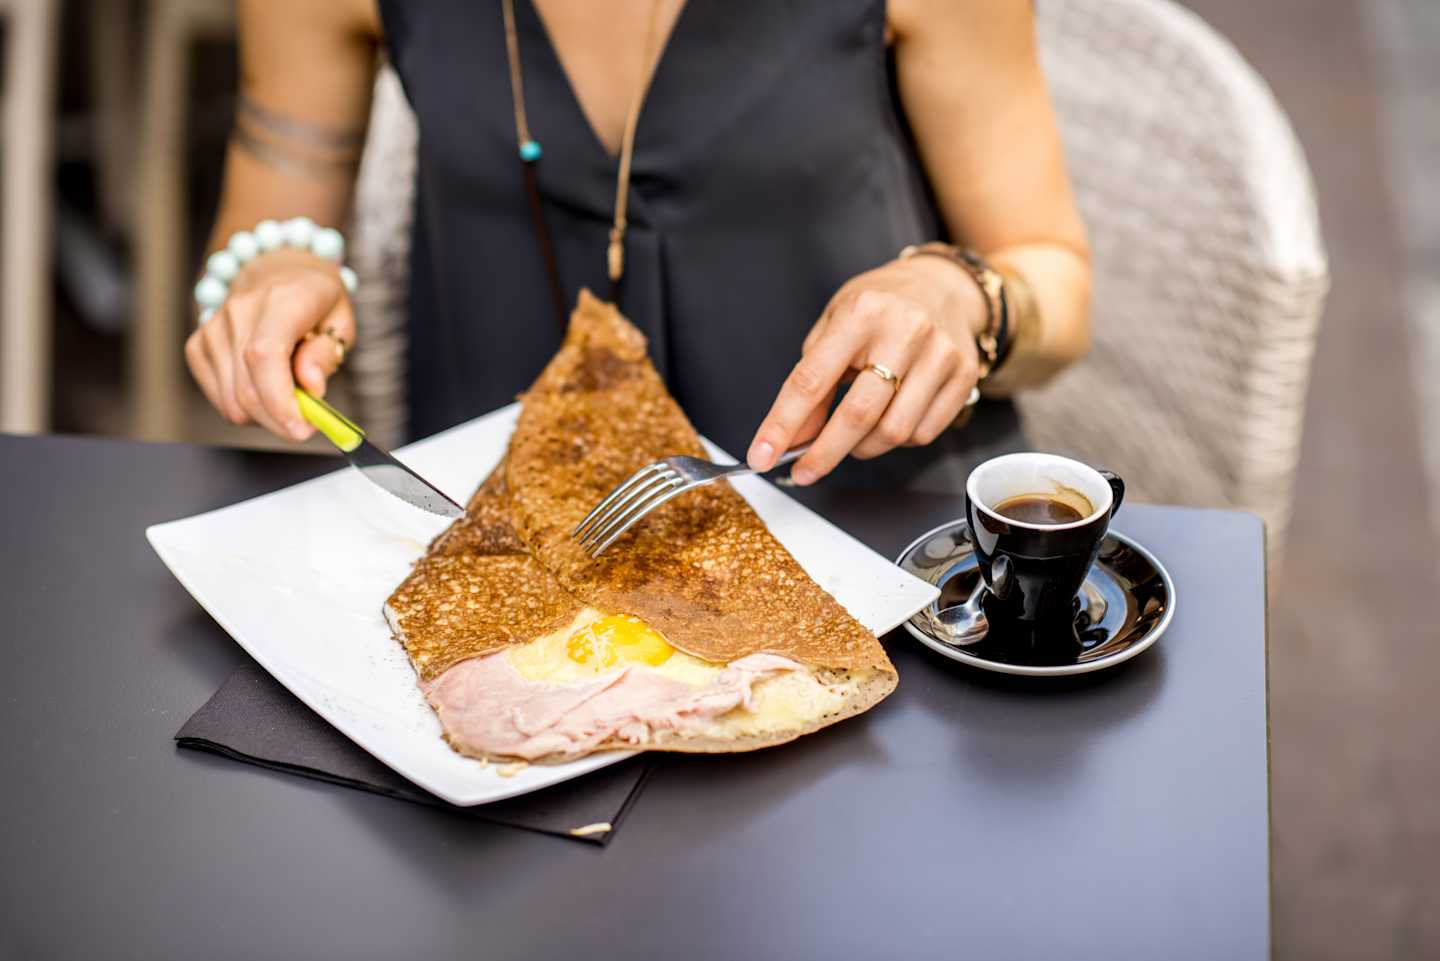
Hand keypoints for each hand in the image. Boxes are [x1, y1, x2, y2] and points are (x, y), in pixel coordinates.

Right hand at [184, 247, 354, 440]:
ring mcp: (212, 328)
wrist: (275, 269)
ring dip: (265, 417)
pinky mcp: (197, 346)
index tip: (302, 429)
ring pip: (232, 402)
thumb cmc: (315, 300)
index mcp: (282, 299)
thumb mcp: (340, 319)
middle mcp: (239, 311)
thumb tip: (311, 386)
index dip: (280, 400)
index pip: (265, 355)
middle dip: (281, 421)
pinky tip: (265, 389)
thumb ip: (326, 352)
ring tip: (288, 396)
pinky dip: (245, 408)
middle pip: (247, 388)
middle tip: (307, 424)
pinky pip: (220, 399)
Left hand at [747, 256, 985, 484]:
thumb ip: (812, 378)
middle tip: (803, 471)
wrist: (942, 286)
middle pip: (857, 415)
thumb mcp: (834, 326)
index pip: (812, 380)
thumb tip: (797, 435)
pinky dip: (895, 441)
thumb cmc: (879, 308)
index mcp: (861, 313)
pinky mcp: (964, 376)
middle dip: (823, 453)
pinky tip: (887, 422)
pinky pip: (922, 434)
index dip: (782, 424)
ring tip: (851, 436)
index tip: (762, 455)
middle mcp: (904, 332)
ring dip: (861, 448)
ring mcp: (940, 355)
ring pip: (893, 432)